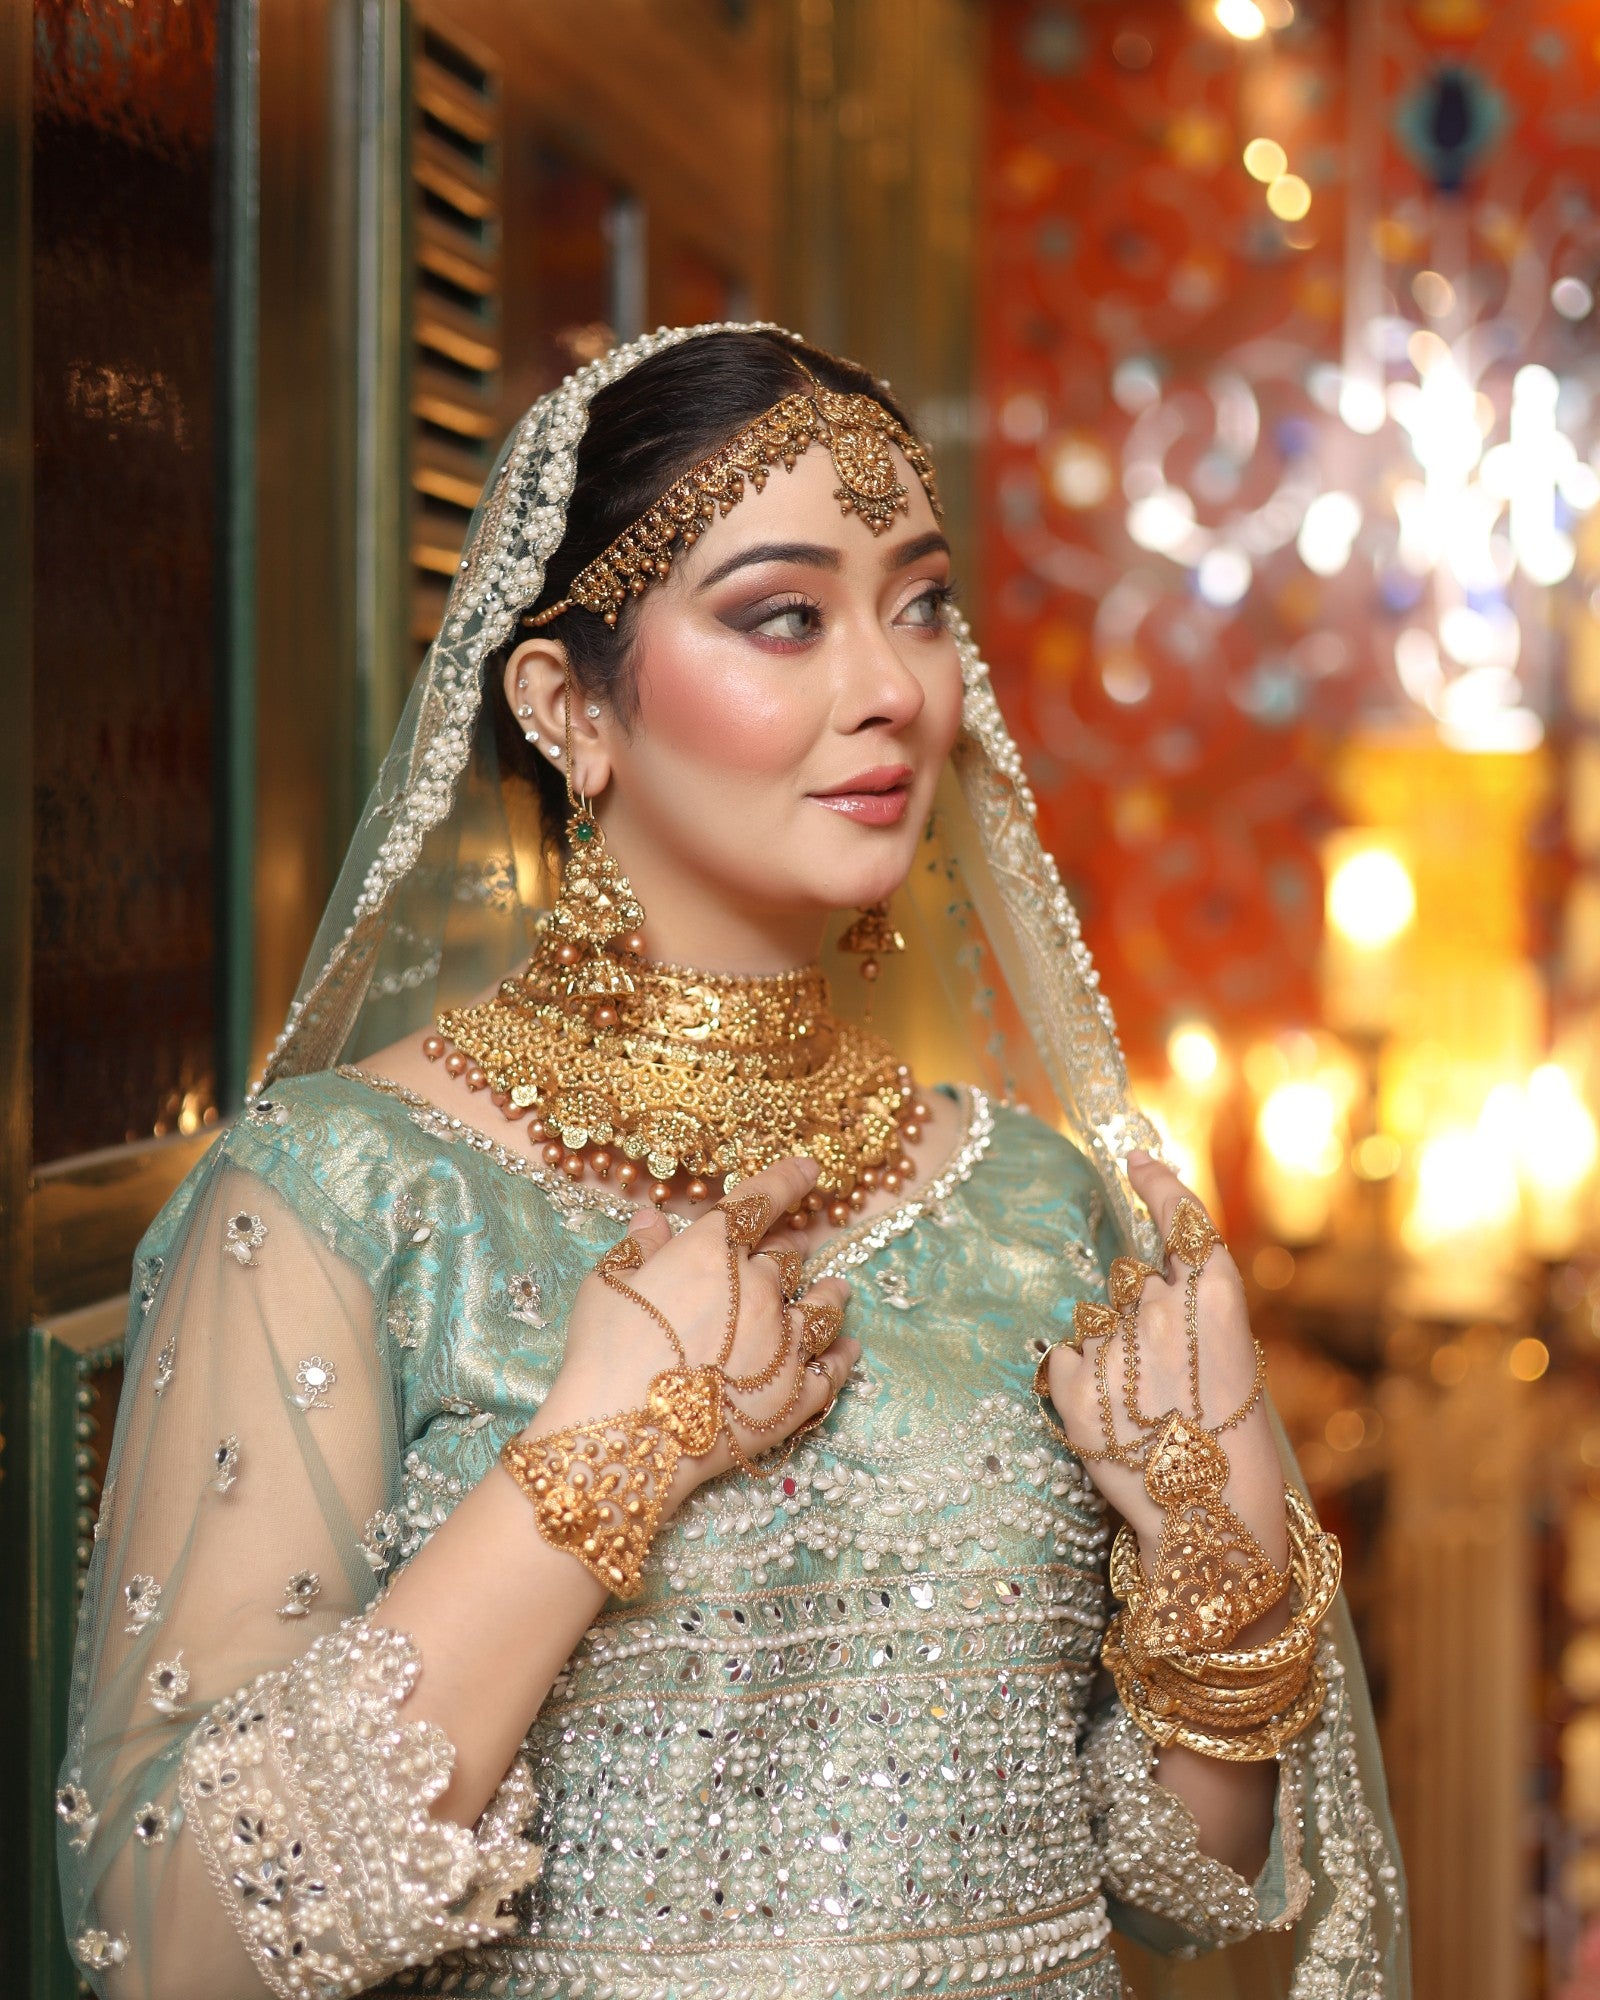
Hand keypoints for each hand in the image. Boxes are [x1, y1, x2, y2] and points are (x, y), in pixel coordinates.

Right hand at [531, 1155, 857, 1515]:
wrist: (627, 1436)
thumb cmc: (605, 1355)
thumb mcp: (607, 1286)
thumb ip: (637, 1249)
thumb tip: (653, 1221)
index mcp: (713, 1251)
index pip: (761, 1200)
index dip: (788, 1180)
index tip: (810, 1169)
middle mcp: (761, 1287)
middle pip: (789, 1257)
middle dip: (791, 1249)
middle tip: (795, 1248)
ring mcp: (786, 1341)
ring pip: (824, 1305)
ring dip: (830, 1294)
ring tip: (837, 1289)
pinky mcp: (797, 1394)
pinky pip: (834, 1367)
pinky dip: (843, 1354)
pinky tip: (848, 1348)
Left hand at [1039, 1153, 1286, 1571]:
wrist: (1210, 1521)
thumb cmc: (1231, 1444)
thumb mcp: (1232, 1357)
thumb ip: (1191, 1305)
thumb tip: (1141, 1272)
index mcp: (1216, 1295)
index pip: (1179, 1215)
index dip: (1156, 1184)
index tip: (1135, 1161)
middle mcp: (1161, 1306)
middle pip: (1130, 1278)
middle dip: (1139, 1313)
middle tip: (1167, 1375)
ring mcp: (1112, 1342)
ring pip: (1094, 1321)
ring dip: (1110, 1353)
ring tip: (1143, 1408)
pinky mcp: (1069, 1381)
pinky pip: (1062, 1358)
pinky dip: (1079, 1383)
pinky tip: (1114, 1418)